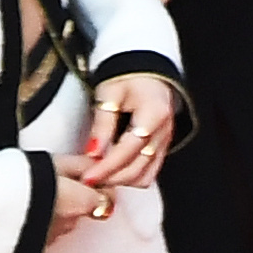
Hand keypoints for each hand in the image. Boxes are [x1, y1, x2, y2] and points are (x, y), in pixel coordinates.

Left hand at [72, 72, 179, 192]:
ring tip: (99, 177)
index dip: (106, 166)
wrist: (145, 72)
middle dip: (111, 178)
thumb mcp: (109, 94)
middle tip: (87, 180)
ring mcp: (165, 141)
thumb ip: (102, 124)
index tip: (87, 176)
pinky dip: (131, 178)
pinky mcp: (162, 147)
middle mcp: (164, 131)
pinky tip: (113, 174)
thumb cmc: (127, 78)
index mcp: (154, 113)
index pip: (129, 149)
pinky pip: (149, 172)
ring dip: (121, 181)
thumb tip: (93, 153)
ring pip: (145, 175)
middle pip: (138, 167)